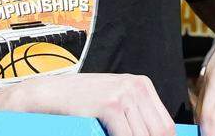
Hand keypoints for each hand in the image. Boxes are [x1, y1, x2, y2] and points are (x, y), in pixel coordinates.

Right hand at [0, 73, 173, 135]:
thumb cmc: (80, 104)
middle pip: (161, 132)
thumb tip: (160, 135)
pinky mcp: (109, 105)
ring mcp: (123, 94)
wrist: (47, 95)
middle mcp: (136, 85)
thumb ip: (136, 116)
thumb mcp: (114, 103)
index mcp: (141, 84)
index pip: (167, 126)